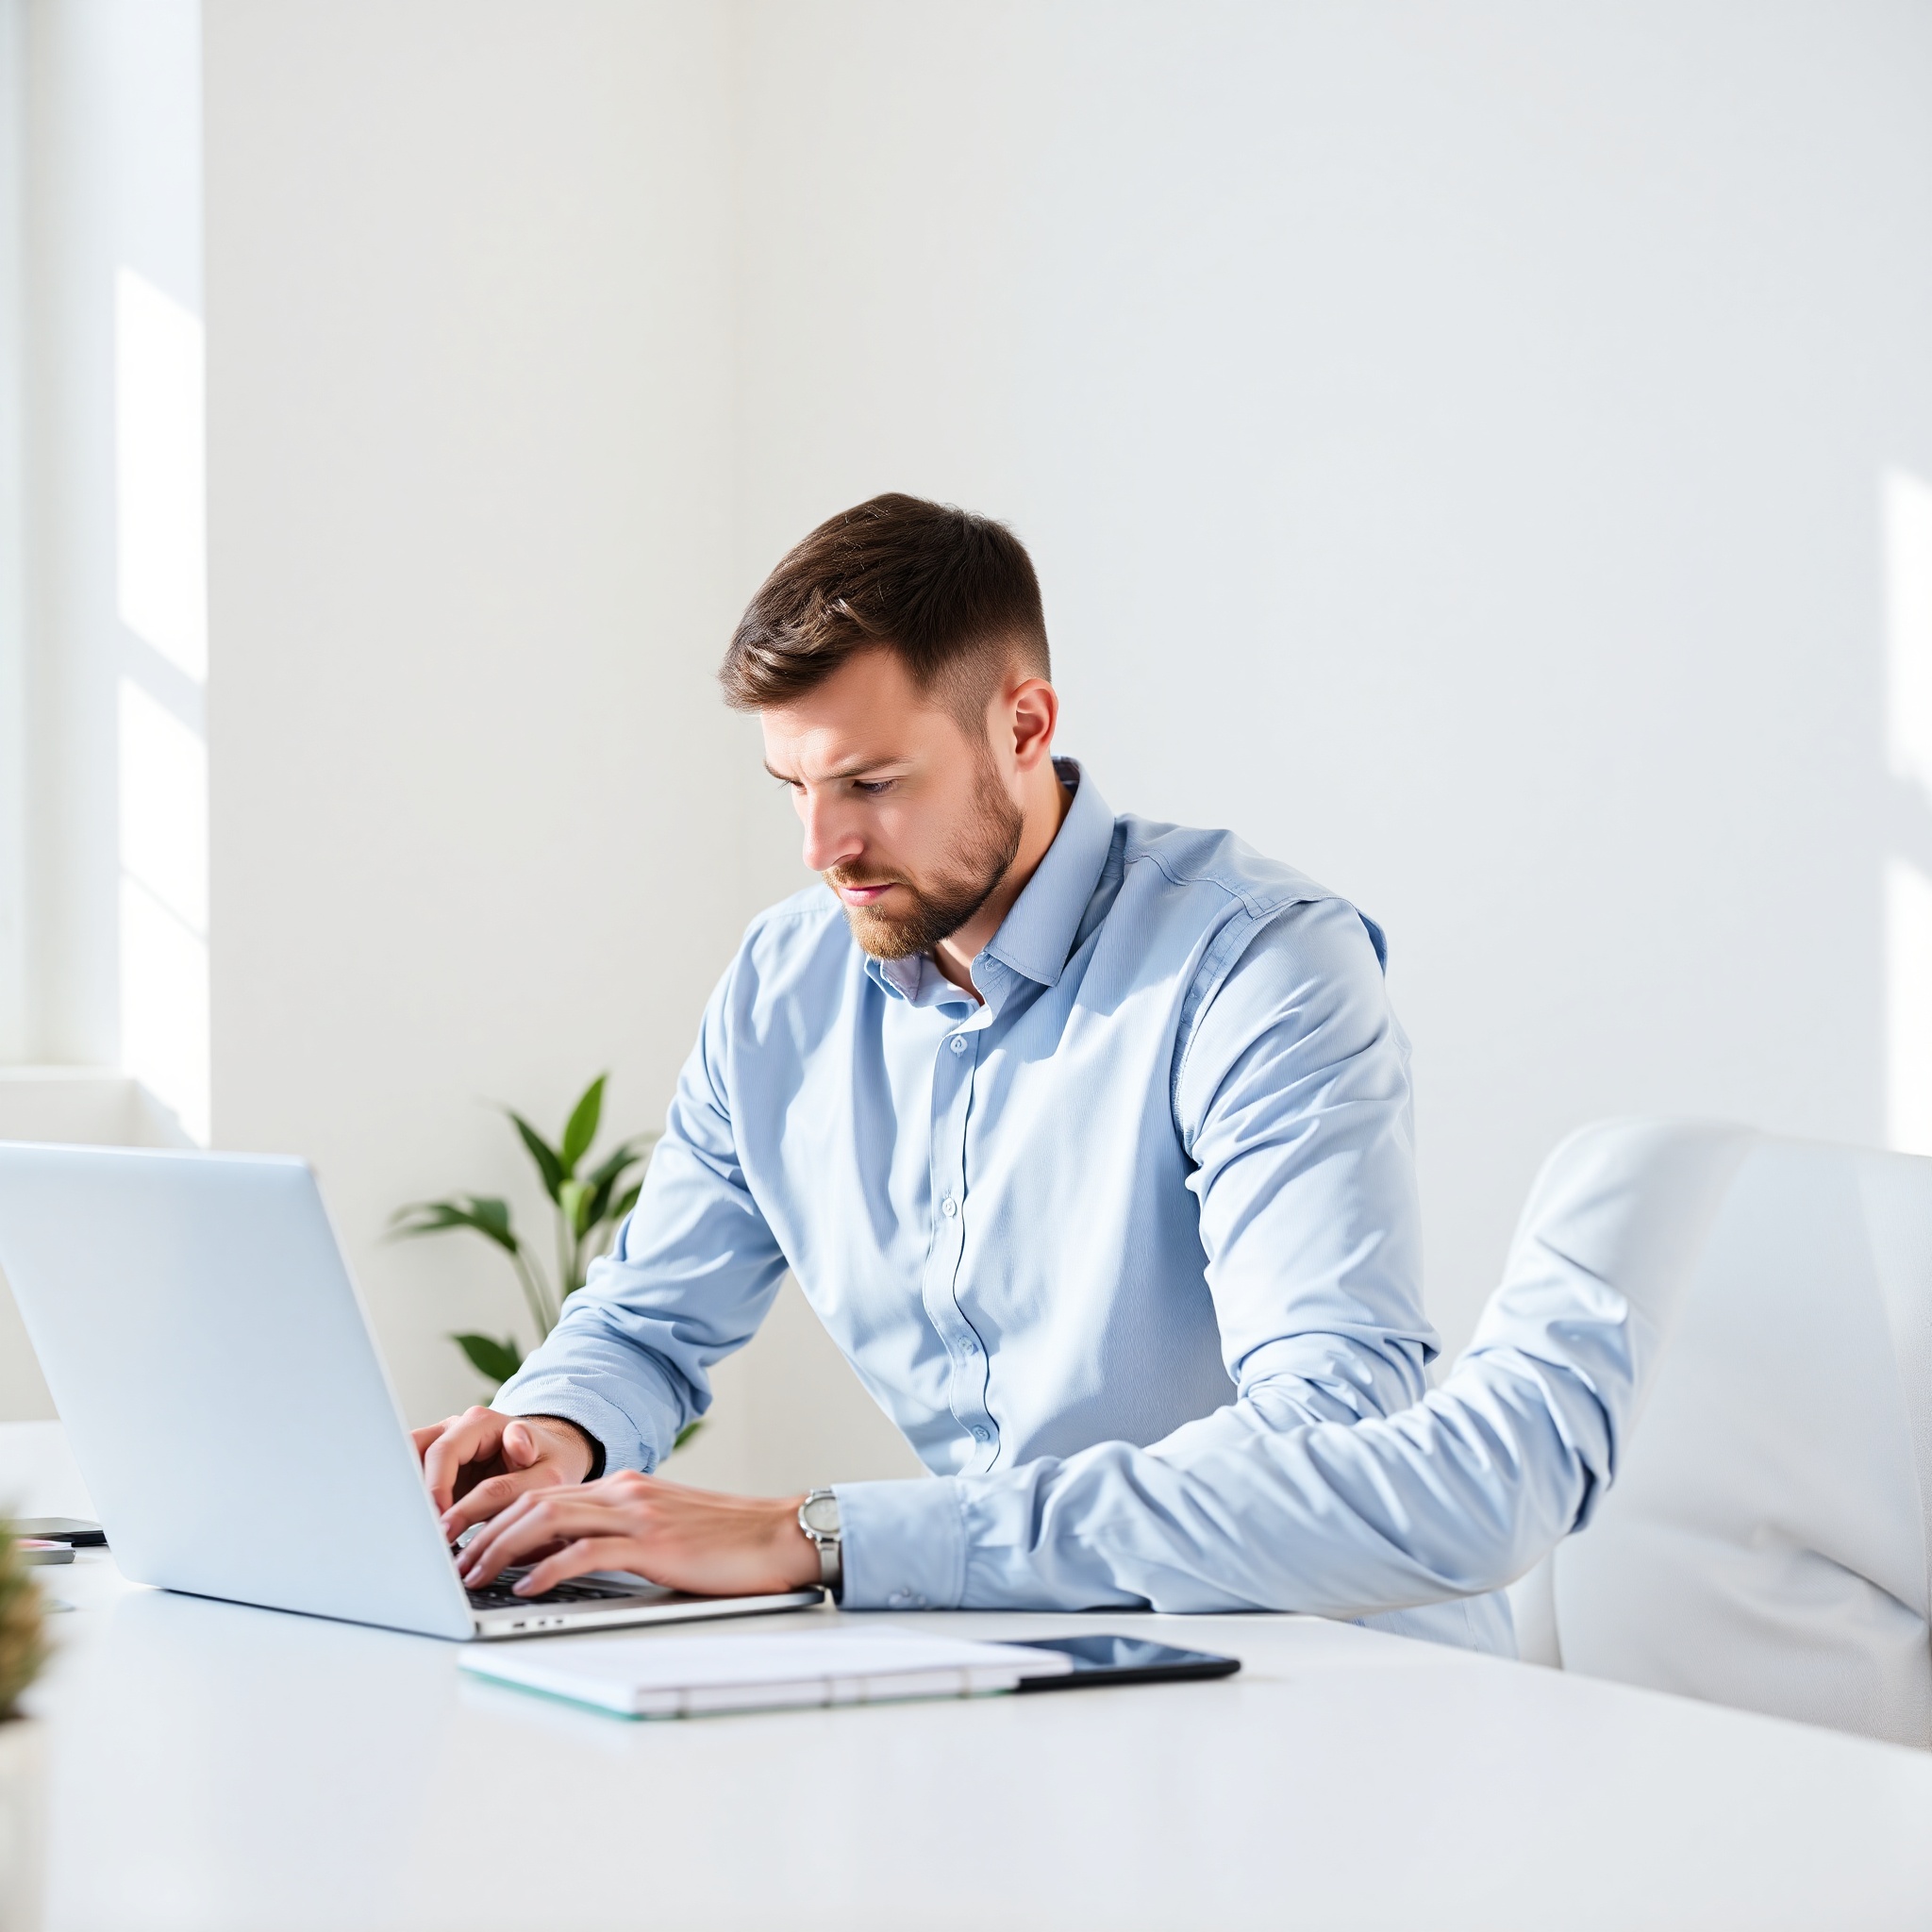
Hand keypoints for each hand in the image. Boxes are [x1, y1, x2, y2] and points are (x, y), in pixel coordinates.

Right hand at [411, 1407, 594, 1542]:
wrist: (548, 1461)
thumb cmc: (549, 1464)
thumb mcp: (550, 1464)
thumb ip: (533, 1462)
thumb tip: (516, 1443)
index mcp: (479, 1423)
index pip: (443, 1453)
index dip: (435, 1491)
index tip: (441, 1526)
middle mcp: (453, 1430)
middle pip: (414, 1458)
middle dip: (415, 1499)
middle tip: (422, 1536)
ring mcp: (440, 1448)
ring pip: (403, 1466)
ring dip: (406, 1500)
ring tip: (413, 1536)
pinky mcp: (434, 1471)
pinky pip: (410, 1483)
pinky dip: (411, 1506)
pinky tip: (417, 1533)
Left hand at [454, 1470, 819, 1598]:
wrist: (779, 1536)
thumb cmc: (726, 1542)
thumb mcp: (662, 1530)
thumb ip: (614, 1536)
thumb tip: (561, 1561)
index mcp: (623, 1487)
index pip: (541, 1493)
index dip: (494, 1514)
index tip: (463, 1539)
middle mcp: (623, 1492)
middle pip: (534, 1501)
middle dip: (483, 1530)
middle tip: (450, 1560)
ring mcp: (638, 1513)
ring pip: (550, 1520)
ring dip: (503, 1549)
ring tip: (473, 1574)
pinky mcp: (653, 1542)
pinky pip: (587, 1552)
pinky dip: (549, 1568)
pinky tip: (526, 1587)